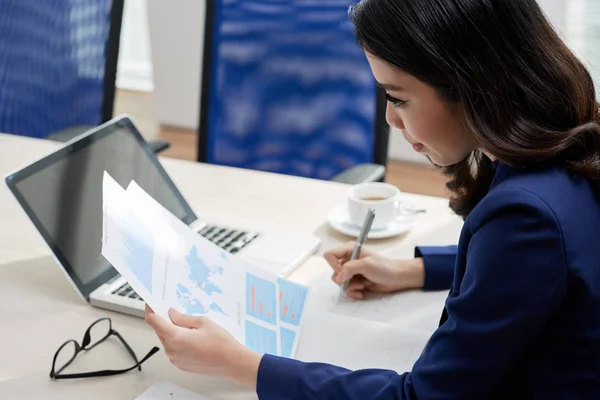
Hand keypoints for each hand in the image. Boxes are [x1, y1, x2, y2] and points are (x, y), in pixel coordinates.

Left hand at [144, 305, 261, 387]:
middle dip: (163, 319)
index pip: (153, 320)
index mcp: (175, 337)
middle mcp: (171, 350)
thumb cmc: (221, 343)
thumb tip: (171, 314)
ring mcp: (175, 359)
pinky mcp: (181, 365)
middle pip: (159, 330)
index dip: (150, 309)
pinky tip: (190, 336)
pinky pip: (173, 349)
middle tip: (171, 309)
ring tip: (186, 324)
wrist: (232, 362)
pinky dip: (177, 341)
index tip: (151, 303)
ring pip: (166, 340)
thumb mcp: (203, 322)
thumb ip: (183, 318)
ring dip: (171, 330)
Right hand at [324, 242, 424, 299]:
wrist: (397, 278)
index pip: (330, 255)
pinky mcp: (355, 281)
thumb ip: (349, 268)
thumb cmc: (385, 267)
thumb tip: (338, 277)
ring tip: (363, 284)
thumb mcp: (367, 265)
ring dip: (351, 286)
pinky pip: (346, 289)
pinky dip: (353, 292)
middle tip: (357, 279)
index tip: (344, 272)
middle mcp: (348, 260)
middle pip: (334, 271)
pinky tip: (362, 291)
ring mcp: (351, 271)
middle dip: (345, 279)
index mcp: (349, 250)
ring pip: (339, 282)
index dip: (333, 265)